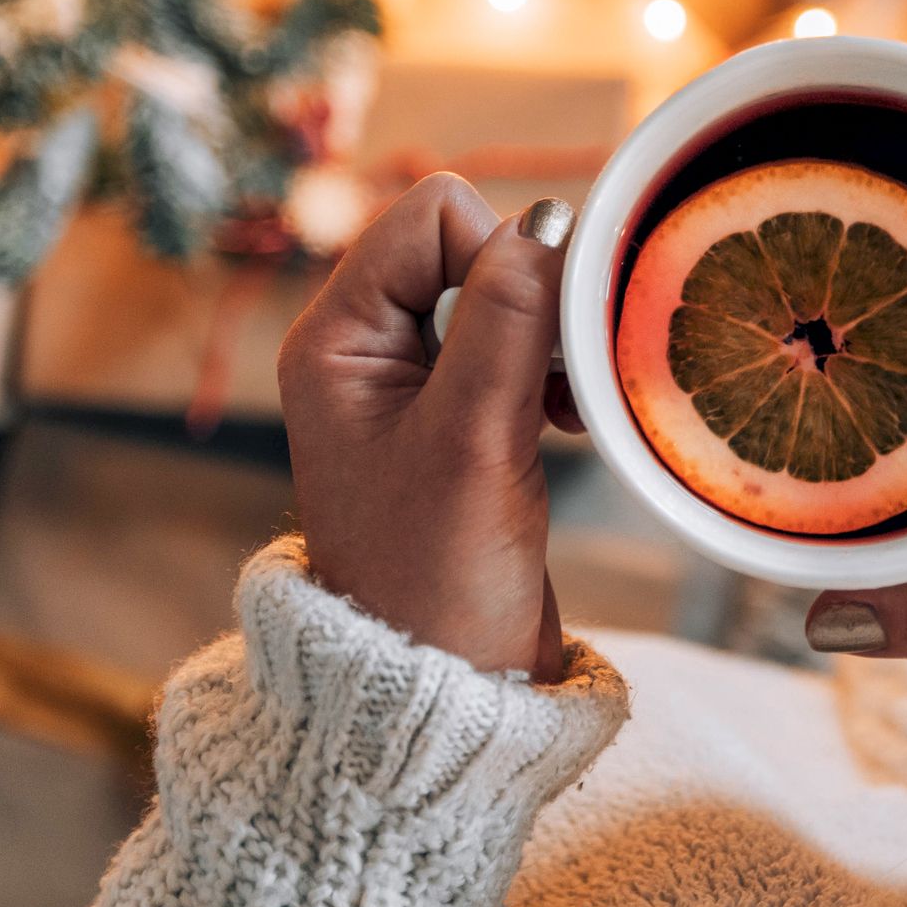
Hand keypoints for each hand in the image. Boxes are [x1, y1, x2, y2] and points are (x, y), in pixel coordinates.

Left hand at [278, 174, 580, 681]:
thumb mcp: (473, 437)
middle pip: (471, 244)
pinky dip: (556, 370)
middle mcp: (367, 348)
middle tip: (555, 380)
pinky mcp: (462, 417)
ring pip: (505, 294)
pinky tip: (570, 421)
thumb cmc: (437, 579)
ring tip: (563, 409)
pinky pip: (521, 345)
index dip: (500, 257)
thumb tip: (549, 222)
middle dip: (532, 299)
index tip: (534, 343)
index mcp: (337, 338)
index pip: (434, 215)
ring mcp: (414, 384)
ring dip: (550, 338)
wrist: (444, 691)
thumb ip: (508, 319)